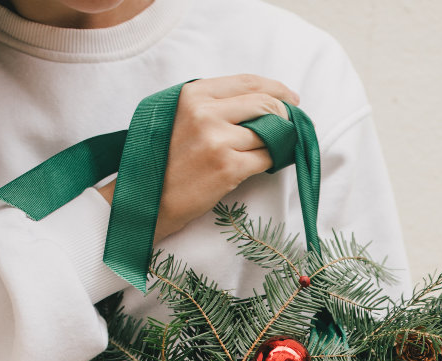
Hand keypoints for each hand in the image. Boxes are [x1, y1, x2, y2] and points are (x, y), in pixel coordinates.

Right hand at [97, 74, 298, 240]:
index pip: (248, 82)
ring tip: (274, 149)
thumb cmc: (167, 158)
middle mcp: (205, 112)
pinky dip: (275, 160)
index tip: (291, 99)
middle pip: (266, 105)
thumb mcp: (180, 116)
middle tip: (292, 126)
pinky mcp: (228, 167)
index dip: (277, 89)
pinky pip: (268, 158)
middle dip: (285, 116)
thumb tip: (262, 100)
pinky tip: (268, 163)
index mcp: (194, 94)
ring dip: (280, 141)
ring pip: (270, 132)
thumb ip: (213, 103)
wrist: (149, 197)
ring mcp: (218, 140)